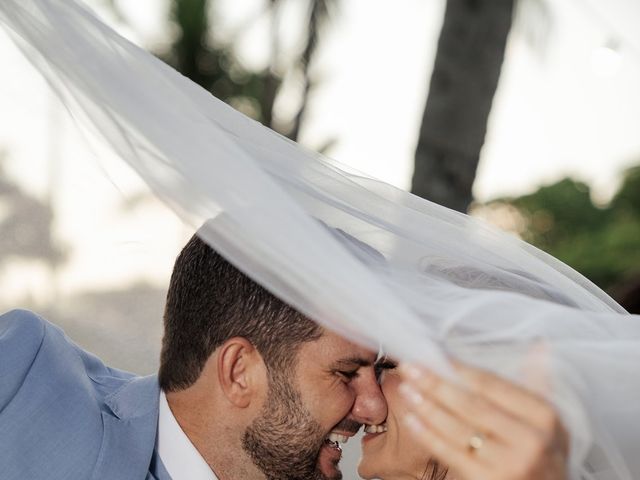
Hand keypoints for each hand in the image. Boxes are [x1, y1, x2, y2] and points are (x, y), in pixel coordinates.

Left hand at [398, 362, 567, 479]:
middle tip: (410, 367)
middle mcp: (530, 440)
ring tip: (406, 389)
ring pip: (457, 429)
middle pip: (471, 405)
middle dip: (435, 384)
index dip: (459, 368)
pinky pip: (450, 454)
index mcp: (544, 415)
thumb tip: (538, 346)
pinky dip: (427, 435)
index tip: (434, 354)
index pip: (492, 385)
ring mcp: (510, 464)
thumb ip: (538, 381)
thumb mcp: (548, 419)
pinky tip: (411, 419)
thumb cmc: (544, 452)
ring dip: (427, 407)